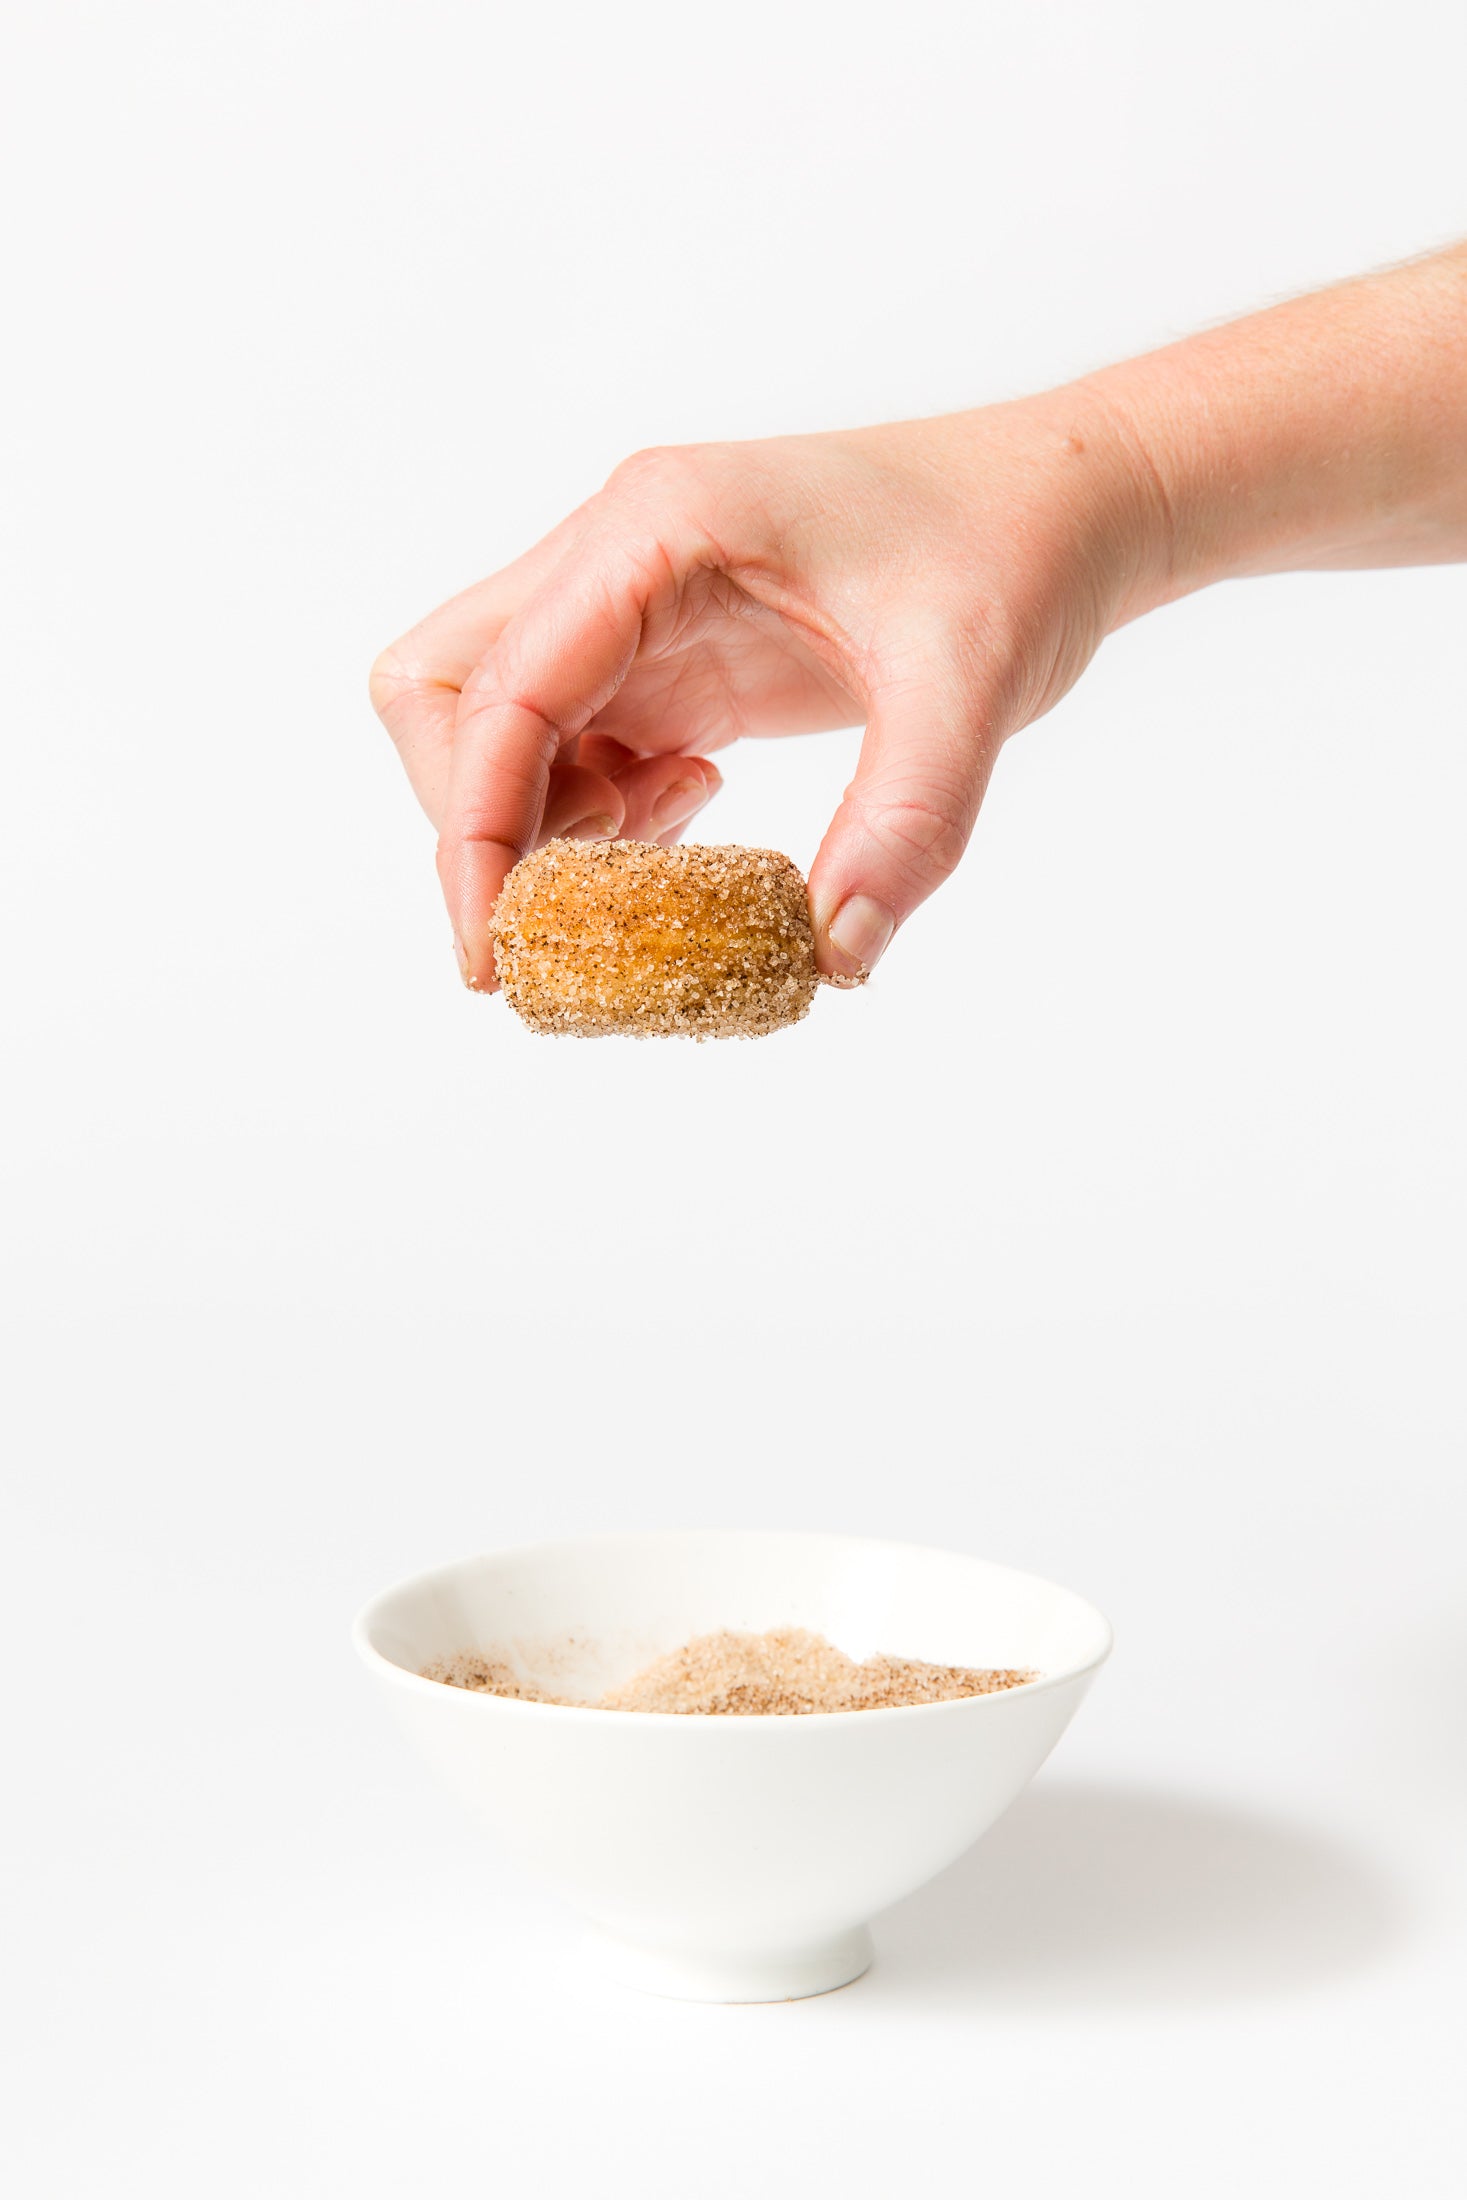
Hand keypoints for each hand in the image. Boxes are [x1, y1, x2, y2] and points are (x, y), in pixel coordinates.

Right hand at [369, 398, 1158, 989]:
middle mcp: (618, 559)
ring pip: (496, 729)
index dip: (474, 827)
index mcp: (659, 528)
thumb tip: (834, 960)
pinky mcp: (669, 659)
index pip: (501, 685)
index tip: (492, 950)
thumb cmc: (1012, 552)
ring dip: (538, 830)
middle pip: (443, 693)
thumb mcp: (971, 685)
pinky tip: (693, 830)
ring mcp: (635, 610)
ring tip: (650, 881)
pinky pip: (573, 753)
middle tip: (552, 923)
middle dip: (471, 822)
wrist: (1062, 508)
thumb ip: (907, 825)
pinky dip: (599, 823)